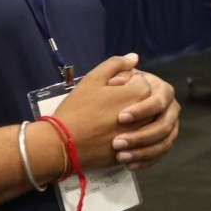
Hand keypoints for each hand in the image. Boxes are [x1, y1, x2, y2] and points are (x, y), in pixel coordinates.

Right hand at [51, 54, 155, 168]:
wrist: (63, 145)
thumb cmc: (77, 109)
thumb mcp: (93, 79)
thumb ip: (116, 64)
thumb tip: (134, 57)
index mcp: (140, 92)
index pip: (140, 82)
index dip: (122, 85)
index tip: (105, 91)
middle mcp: (147, 114)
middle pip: (146, 102)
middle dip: (129, 103)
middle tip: (104, 108)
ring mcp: (142, 134)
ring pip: (145, 123)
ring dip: (132, 121)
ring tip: (106, 124)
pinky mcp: (135, 152)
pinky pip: (142, 145)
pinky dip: (133, 142)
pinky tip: (113, 139)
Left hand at [111, 67, 179, 170]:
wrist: (104, 114)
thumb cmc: (104, 94)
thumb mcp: (103, 78)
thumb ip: (116, 66)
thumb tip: (133, 59)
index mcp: (160, 90)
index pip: (159, 101)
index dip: (142, 110)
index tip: (120, 118)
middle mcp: (170, 108)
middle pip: (164, 125)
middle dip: (141, 136)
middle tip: (117, 143)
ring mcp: (169, 126)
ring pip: (163, 142)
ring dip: (143, 151)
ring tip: (121, 156)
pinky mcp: (163, 142)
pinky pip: (159, 153)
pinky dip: (146, 160)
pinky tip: (128, 164)